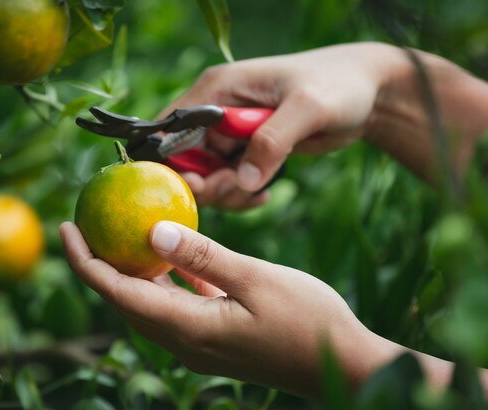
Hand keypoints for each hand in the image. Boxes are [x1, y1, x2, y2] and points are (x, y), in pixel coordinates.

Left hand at [60, 221, 385, 397]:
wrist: (343, 364)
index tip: (68, 227)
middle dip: (99, 263)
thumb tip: (152, 230)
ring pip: (149, 302)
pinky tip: (170, 254)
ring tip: (120, 234)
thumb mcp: (255, 278)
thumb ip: (202, 256)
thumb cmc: (306, 321)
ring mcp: (198, 343)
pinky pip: (176, 304)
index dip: (86, 261)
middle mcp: (183, 341)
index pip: (117, 292)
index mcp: (186, 328)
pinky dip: (165, 278)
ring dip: (130, 270)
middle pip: (124, 299)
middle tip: (87, 224)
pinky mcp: (214, 338)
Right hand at [161, 42, 400, 208]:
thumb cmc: (338, 85)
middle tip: (238, 189)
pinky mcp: (246, 154)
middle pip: (185, 160)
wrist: (366, 93)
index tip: (201, 185)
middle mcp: (216, 113)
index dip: (175, 161)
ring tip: (259, 192)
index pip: (172, 128)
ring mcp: (230, 135)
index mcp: (218, 89)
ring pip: (206, 178)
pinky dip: (241, 197)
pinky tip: (265, 196)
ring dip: (227, 194)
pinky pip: (228, 185)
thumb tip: (243, 181)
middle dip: (207, 184)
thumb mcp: (308, 108)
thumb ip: (273, 141)